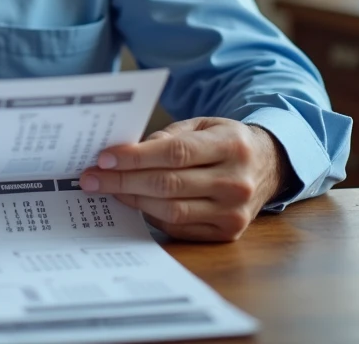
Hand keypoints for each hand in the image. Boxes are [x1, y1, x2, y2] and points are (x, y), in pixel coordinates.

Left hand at [79, 118, 287, 241]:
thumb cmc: (225, 141)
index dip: (135, 157)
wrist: (267, 166)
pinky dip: (150, 215)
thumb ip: (167, 137)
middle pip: (168, 184)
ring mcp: (234, 212)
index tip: (103, 158)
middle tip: (90, 178)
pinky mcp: (227, 232)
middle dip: (122, 181)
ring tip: (106, 190)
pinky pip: (178, 227)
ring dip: (132, 200)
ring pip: (170, 209)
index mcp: (231, 146)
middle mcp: (236, 182)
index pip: (175, 153)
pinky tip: (132, 203)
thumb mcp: (202, 125)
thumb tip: (126, 153)